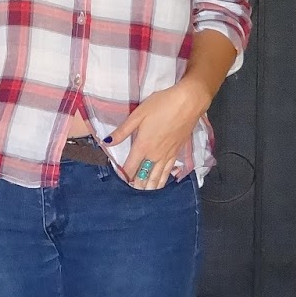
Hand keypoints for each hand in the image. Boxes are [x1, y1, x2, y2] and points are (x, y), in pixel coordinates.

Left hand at [109, 76, 210, 190]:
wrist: (188, 103)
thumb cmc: (162, 105)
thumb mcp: (138, 114)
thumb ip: (123, 131)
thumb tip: (107, 142)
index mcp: (143, 146)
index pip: (130, 167)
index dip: (123, 175)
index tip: (118, 180)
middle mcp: (155, 154)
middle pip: (144, 176)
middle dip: (136, 185)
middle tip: (129, 191)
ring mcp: (167, 155)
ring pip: (156, 177)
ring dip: (149, 187)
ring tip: (143, 194)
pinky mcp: (177, 153)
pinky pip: (168, 171)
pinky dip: (163, 180)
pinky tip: (160, 185)